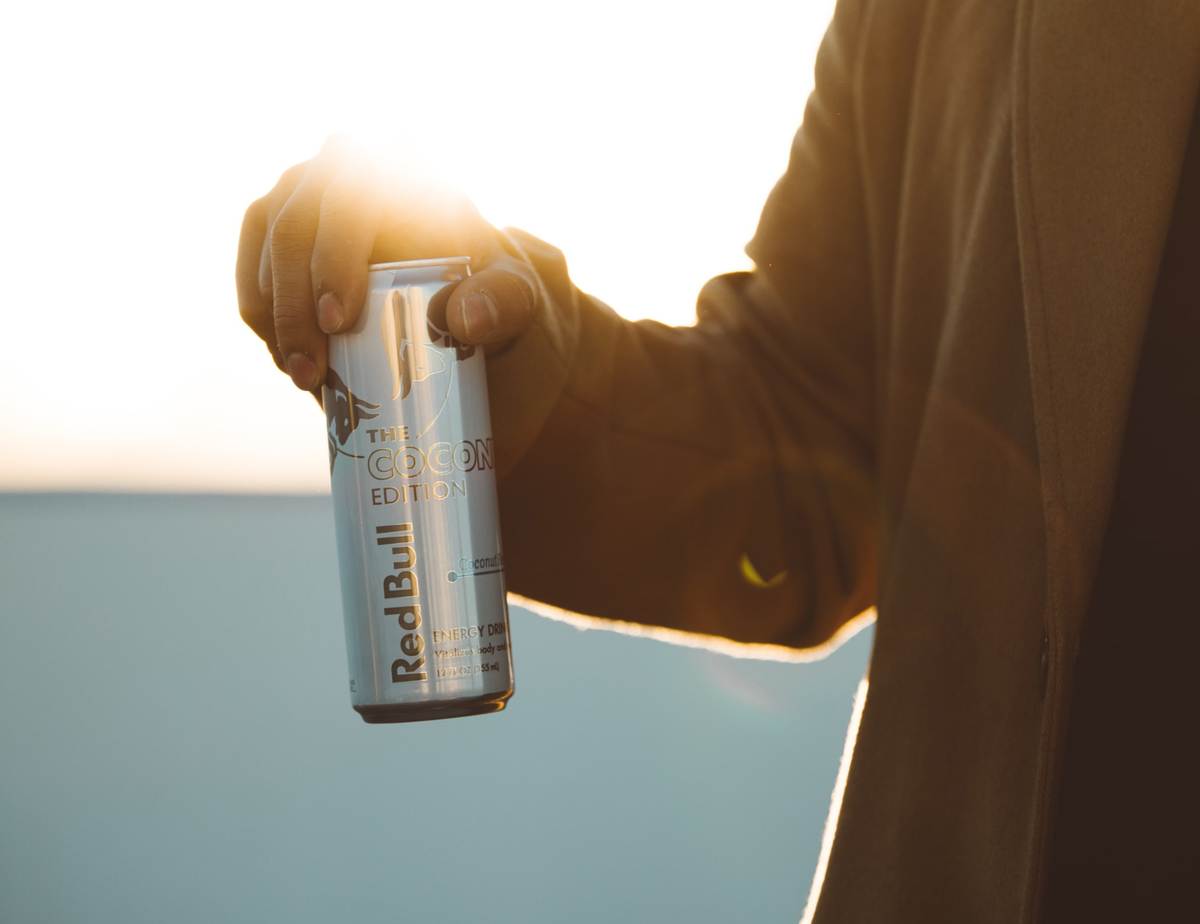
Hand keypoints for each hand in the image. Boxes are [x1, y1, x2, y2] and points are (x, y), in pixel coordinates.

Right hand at [236, 135, 539, 391]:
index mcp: (405, 170)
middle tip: (313, 370)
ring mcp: (305, 194)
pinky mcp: (276, 231)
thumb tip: (460, 318)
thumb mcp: (517, 298)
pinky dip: (264, 316)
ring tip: (304, 378)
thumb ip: (504, 303)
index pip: (353, 192)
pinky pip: (253, 265)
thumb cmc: (490, 291)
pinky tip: (289, 360)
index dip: (335, 254)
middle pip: (295, 220)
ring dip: (274, 315)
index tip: (339, 321)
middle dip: (294, 302)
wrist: (461, 296)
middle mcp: (345, 169)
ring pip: (266, 240)